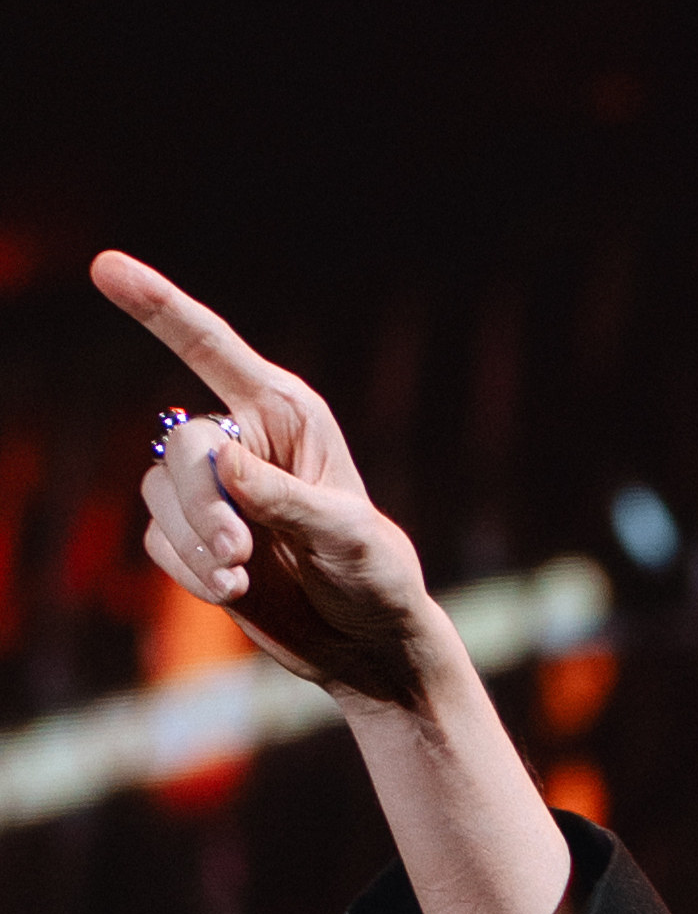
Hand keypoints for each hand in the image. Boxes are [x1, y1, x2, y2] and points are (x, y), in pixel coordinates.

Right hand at [93, 252, 439, 708]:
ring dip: (194, 542)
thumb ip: (284, 498)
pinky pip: (160, 542)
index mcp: (285, 413)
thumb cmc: (376, 577)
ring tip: (241, 577)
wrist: (368, 645)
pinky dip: (190, 572)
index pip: (210, 348)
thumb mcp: (346, 536)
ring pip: (159, 494)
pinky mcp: (196, 540)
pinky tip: (233, 594)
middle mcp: (243, 441)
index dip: (158, 306)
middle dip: (201, 502)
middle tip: (239, 551)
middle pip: (180, 445)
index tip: (106, 267)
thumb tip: (222, 465)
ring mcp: (215, 491)